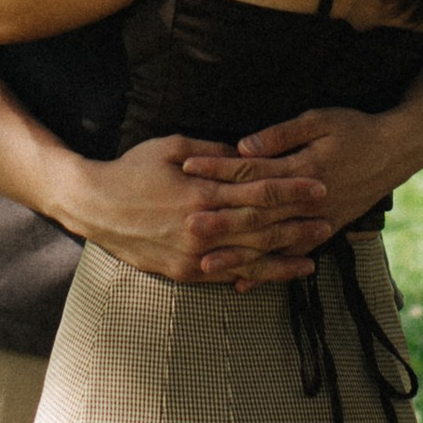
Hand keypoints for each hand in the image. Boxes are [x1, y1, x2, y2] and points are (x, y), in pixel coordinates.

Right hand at [73, 135, 325, 288]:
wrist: (93, 206)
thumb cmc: (132, 169)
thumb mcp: (172, 146)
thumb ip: (214, 152)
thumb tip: (249, 156)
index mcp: (201, 192)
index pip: (258, 193)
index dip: (292, 191)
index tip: (319, 187)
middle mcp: (201, 228)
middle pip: (261, 227)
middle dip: (298, 224)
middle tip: (329, 220)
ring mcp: (193, 255)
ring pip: (250, 258)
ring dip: (285, 255)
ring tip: (315, 253)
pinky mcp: (184, 273)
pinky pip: (228, 276)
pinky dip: (257, 277)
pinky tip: (279, 274)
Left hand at [183, 105, 420, 276]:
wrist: (396, 152)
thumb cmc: (354, 129)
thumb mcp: (319, 120)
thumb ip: (281, 136)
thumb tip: (244, 146)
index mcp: (303, 169)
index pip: (252, 171)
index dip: (218, 168)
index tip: (187, 167)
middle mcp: (308, 201)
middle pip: (257, 213)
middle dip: (220, 220)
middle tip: (186, 227)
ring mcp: (318, 221)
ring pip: (272, 243)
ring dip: (239, 255)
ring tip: (206, 265)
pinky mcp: (325, 232)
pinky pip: (291, 257)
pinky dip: (267, 272)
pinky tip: (243, 284)